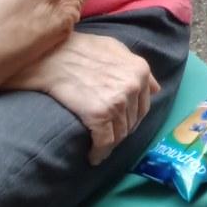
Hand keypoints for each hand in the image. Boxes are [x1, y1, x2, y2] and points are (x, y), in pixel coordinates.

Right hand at [14, 31, 158, 163]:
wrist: (51, 55)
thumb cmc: (81, 49)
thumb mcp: (116, 49)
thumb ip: (137, 68)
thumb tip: (155, 89)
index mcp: (140, 70)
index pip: (143, 106)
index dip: (132, 119)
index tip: (122, 126)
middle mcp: (133, 87)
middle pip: (132, 122)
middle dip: (121, 132)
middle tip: (108, 138)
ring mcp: (118, 102)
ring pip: (120, 134)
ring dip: (111, 144)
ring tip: (101, 148)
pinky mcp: (99, 115)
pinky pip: (104, 142)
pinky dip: (99, 153)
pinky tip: (93, 157)